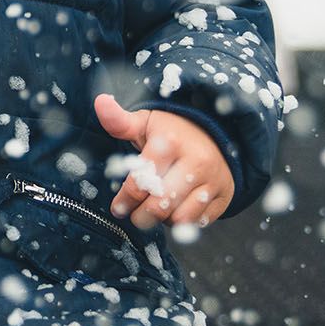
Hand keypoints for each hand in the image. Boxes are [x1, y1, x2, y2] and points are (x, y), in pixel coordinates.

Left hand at [94, 93, 234, 229]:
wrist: (215, 134)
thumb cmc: (171, 132)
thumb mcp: (145, 122)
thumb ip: (119, 121)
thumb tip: (100, 102)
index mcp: (171, 143)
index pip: (142, 181)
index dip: (126, 200)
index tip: (118, 208)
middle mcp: (196, 162)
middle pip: (161, 205)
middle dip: (141, 217)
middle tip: (134, 216)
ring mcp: (213, 180)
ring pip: (181, 218)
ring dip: (163, 221)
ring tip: (154, 211)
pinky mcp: (224, 196)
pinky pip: (200, 222)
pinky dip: (184, 223)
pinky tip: (174, 211)